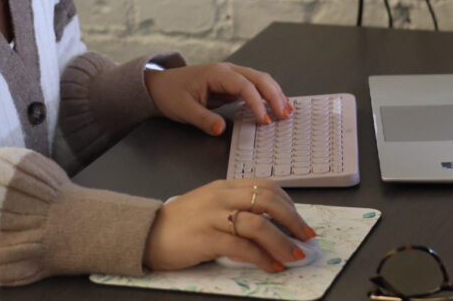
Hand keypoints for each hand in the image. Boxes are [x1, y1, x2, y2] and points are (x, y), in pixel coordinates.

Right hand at [143, 179, 316, 271]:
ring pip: (258, 224)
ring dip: (282, 241)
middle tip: (306, 236)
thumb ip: (235, 210)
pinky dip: (262, 257)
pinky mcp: (206, 238)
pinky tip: (271, 265)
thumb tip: (267, 227)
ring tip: (294, 255)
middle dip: (292, 219)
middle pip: (266, 201)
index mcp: (223, 187)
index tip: (299, 220)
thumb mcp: (209, 207)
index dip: (288, 203)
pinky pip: (242, 247)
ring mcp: (213, 216)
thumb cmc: (179, 223)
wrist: (147, 233)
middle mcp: (220, 196)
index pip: (264, 186)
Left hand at [144, 62, 291, 135]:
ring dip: (275, 94)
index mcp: (216, 73)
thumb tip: (221, 129)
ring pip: (260, 80)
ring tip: (287, 112)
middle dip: (274, 96)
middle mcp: (227, 70)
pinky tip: (276, 106)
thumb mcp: (183, 109)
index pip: (244, 85)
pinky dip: (268, 95)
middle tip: (285, 115)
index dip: (257, 102)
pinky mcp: (232, 84)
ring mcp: (231, 75)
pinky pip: (254, 87)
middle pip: (258, 78)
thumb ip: (203, 119)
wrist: (160, 85)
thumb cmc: (171, 94)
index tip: (264, 120)